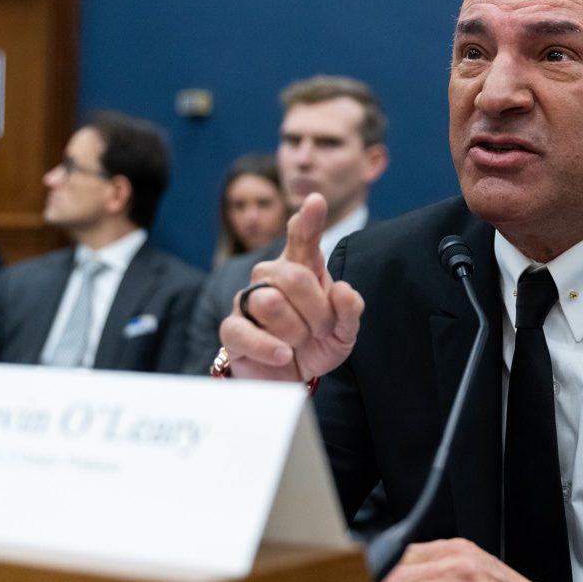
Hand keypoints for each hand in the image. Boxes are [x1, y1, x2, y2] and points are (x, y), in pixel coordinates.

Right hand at [218, 193, 364, 381]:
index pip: (302, 238)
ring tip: (298, 344)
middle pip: (295, 277)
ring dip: (296, 332)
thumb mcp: (343, 332)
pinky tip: (284, 355)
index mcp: (301, 268)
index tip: (316, 202)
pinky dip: (271, 348)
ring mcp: (248, 300)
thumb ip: (349, 311)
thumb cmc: (314, 345)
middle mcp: (271, 276)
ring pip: (271, 303)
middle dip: (317, 313)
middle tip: (320, 332)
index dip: (308, 221)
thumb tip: (343, 290)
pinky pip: (247, 331)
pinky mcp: (232, 328)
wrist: (287, 379)